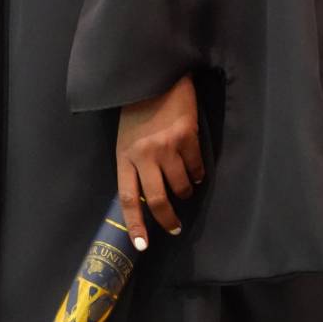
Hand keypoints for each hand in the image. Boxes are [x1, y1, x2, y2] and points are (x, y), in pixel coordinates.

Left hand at [116, 73, 202, 250]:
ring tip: (186, 188)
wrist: (153, 75)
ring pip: (181, 186)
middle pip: (156, 199)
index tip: (142, 246)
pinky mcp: (187, 136)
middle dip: (167, 219)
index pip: (127, 197)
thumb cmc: (137, 109)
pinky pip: (197, 168)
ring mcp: (167, 145)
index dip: (135, 224)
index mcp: (124, 155)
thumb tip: (147, 198)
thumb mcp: (126, 138)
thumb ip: (134, 165)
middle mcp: (144, 153)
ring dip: (186, 192)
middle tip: (175, 227)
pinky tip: (195, 171)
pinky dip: (198, 175)